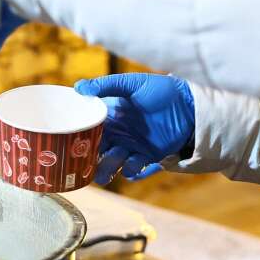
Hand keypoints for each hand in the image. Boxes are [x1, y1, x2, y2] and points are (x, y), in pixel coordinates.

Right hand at [75, 73, 194, 183]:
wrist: (190, 106)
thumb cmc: (161, 91)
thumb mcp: (132, 84)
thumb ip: (107, 85)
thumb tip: (78, 86)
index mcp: (110, 114)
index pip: (89, 127)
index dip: (79, 135)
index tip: (69, 142)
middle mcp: (118, 131)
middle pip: (97, 148)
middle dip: (88, 158)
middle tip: (82, 165)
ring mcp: (131, 145)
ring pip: (112, 161)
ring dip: (106, 169)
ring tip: (102, 175)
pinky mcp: (147, 156)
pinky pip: (133, 168)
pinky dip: (130, 170)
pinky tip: (131, 166)